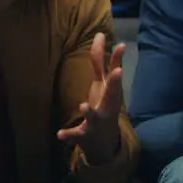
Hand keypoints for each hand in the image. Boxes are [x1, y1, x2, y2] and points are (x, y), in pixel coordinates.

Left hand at [57, 32, 124, 162]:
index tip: (122, 45)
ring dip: (88, 111)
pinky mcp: (84, 134)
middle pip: (111, 94)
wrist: (105, 141)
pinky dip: (68, 134)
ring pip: (93, 116)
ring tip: (82, 105)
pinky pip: (75, 134)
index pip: (114, 75)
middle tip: (118, 72)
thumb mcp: (108, 87)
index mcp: (110, 94)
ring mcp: (96, 121)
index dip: (117, 59)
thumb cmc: (106, 107)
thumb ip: (109, 64)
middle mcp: (107, 106)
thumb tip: (114, 40)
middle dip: (115, 83)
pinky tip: (59, 134)